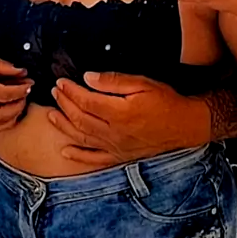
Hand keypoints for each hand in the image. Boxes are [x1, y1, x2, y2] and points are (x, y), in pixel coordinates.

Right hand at [0, 23, 33, 133]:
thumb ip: (2, 66)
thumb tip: (21, 71)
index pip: (4, 94)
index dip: (20, 90)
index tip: (29, 84)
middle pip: (0, 114)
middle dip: (18, 106)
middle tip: (26, 96)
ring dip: (11, 118)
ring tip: (19, 106)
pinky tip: (6, 118)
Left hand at [48, 72, 210, 167]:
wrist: (185, 125)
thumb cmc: (166, 102)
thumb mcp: (143, 83)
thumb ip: (114, 81)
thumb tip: (88, 78)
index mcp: (119, 112)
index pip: (86, 100)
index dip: (70, 91)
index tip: (61, 82)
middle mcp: (114, 132)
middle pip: (80, 118)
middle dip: (64, 104)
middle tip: (55, 92)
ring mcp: (115, 147)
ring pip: (82, 138)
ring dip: (64, 126)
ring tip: (51, 115)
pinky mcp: (120, 156)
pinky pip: (94, 159)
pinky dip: (78, 156)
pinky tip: (65, 151)